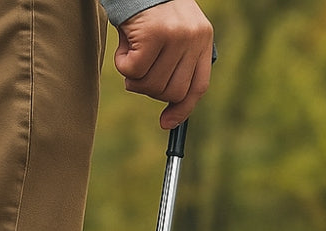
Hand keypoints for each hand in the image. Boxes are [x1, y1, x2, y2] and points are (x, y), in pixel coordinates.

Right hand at [114, 0, 213, 129]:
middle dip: (150, 89)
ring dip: (134, 76)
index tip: (166, 124)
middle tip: (139, 71)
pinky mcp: (155, 35)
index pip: (198, 86)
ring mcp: (176, 36)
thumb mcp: (173, 35)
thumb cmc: (151, 11)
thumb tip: (170, 116)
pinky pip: (134, 71)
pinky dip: (122, 64)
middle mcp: (194, 38)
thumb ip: (176, 65)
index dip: (182, 110)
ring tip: (132, 51)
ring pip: (151, 85)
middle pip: (172, 92)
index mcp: (203, 39)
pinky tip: (125, 43)